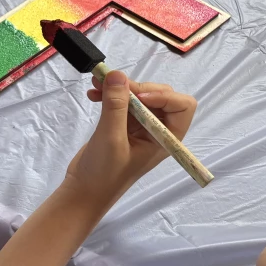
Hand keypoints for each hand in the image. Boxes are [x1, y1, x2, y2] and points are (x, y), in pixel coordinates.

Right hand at [62, 72, 198, 208]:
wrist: (83, 192)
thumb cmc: (104, 173)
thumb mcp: (111, 138)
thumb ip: (116, 105)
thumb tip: (117, 74)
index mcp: (166, 138)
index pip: (182, 105)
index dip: (163, 96)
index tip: (137, 98)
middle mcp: (157, 130)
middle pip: (160, 95)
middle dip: (137, 88)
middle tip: (112, 86)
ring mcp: (140, 126)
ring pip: (139, 95)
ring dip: (119, 87)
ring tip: (96, 84)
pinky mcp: (123, 124)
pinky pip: (122, 100)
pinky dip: (109, 93)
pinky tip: (93, 94)